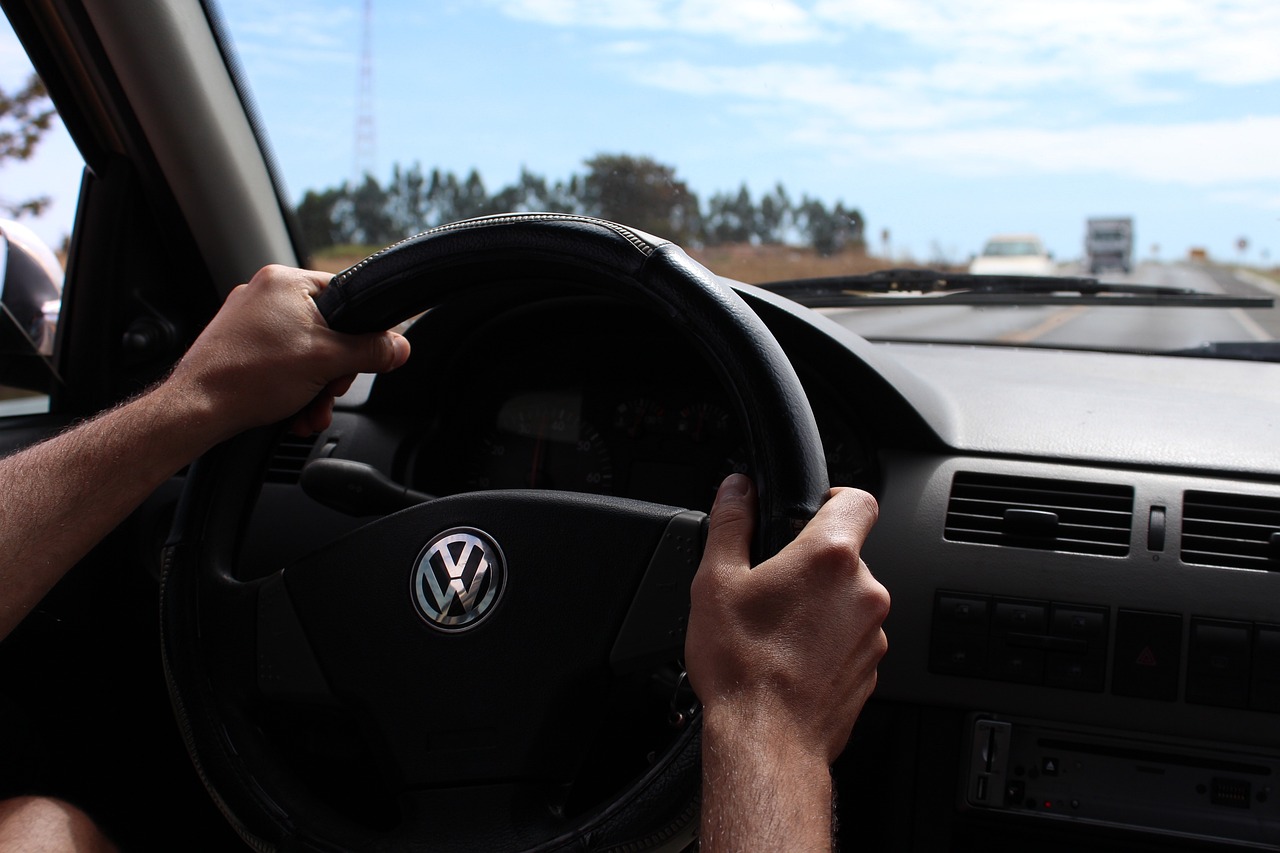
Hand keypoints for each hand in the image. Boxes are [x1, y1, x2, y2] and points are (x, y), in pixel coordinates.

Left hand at [166, 265, 410, 439]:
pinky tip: (293, 413)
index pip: (345, 295)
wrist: (196, 409)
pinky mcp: (237, 345)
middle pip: (326, 330)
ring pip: (303, 352)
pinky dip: (292, 389)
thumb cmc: (249, 377)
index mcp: (285, 281)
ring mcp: (247, 320)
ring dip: (315, 388)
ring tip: (309, 412)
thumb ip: (371, 351)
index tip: (359, 360)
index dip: (360, 333)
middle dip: (333, 372)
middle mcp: (264, 293)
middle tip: (329, 391)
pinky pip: (280, 362)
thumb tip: (401, 347)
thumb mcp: (328, 362)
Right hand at [685, 473, 888, 765]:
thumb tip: (736, 490)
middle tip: (772, 587)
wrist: (766, 739)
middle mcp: (864, 591)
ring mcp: (872, 633)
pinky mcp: (871, 668)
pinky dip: (827, 641)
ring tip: (776, 629)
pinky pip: (851, 638)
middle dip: (812, 564)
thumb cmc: (742, 666)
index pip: (858, 500)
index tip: (810, 512)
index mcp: (829, 558)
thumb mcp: (716, 581)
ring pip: (849, 599)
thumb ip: (731, 524)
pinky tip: (790, 658)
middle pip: (847, 555)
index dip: (833, 499)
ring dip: (821, 605)